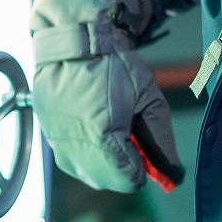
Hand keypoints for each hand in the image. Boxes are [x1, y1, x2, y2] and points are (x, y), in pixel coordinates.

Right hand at [30, 0, 182, 192]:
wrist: (73, 41)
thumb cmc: (113, 63)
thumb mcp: (147, 95)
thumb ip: (161, 137)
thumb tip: (172, 170)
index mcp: (101, 134)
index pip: (127, 177)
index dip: (143, 171)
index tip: (148, 158)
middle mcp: (74, 144)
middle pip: (108, 181)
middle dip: (125, 168)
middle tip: (132, 141)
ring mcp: (57, 142)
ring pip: (88, 175)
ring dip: (106, 165)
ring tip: (113, 132)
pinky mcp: (48, 137)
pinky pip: (72, 161)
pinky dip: (87, 155)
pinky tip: (95, 131)